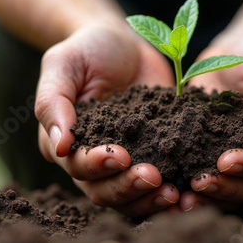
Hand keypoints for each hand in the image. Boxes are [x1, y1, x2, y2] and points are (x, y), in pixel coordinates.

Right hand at [35, 24, 178, 216]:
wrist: (125, 43)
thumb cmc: (88, 49)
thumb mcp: (63, 64)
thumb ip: (53, 102)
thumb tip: (59, 145)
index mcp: (68, 143)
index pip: (77, 166)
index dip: (98, 166)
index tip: (121, 156)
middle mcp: (94, 159)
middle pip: (104, 190)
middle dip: (128, 187)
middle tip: (155, 177)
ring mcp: (127, 159)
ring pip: (131, 196)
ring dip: (150, 199)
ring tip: (175, 194)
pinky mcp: (154, 154)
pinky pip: (160, 182)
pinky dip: (171, 190)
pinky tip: (189, 191)